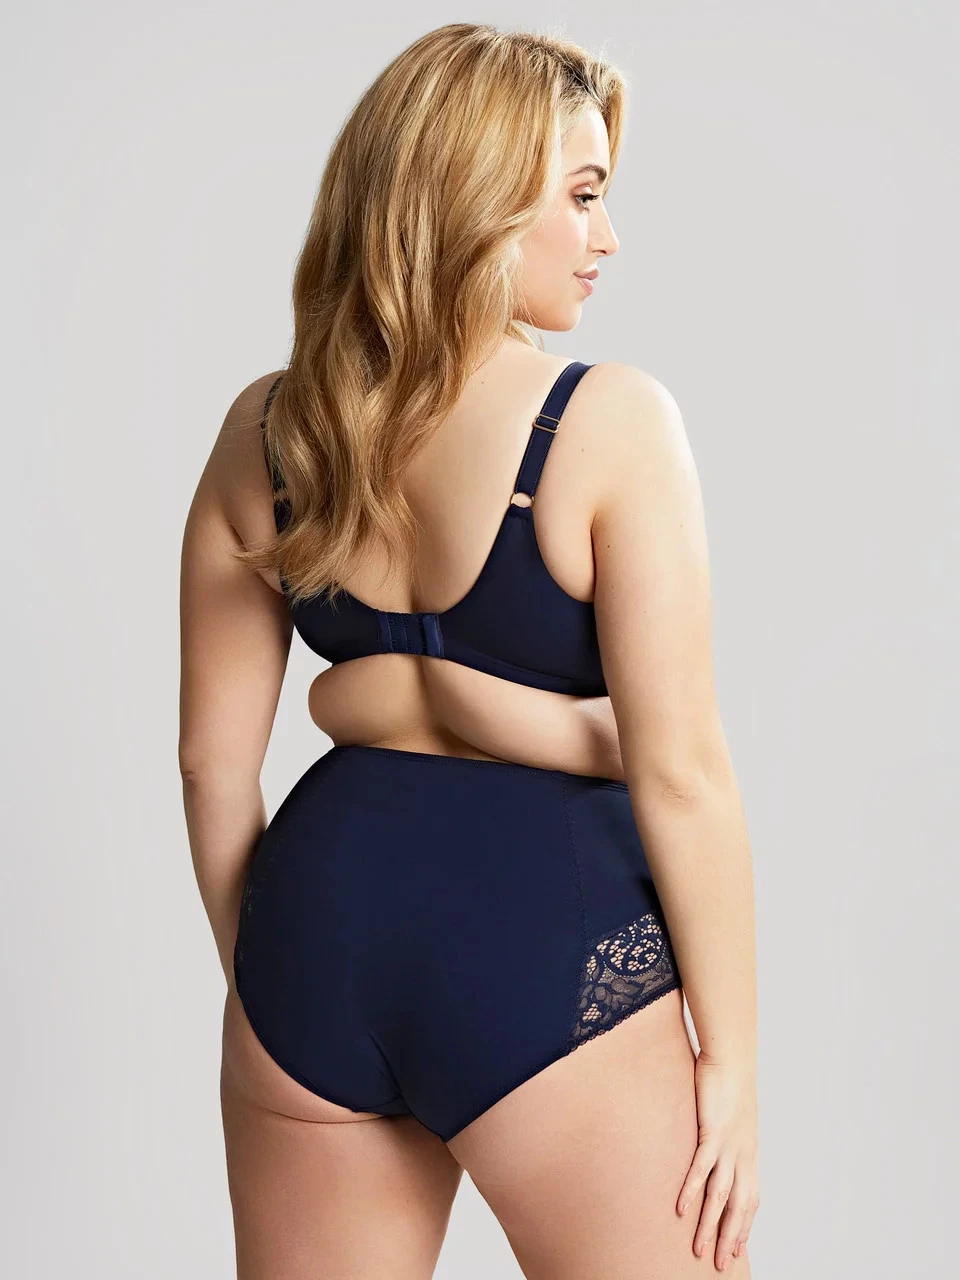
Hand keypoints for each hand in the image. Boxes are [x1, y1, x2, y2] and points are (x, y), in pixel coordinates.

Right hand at [676, 1053, 759, 1270]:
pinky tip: (683, 1209)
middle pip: (739, 1207)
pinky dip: (692, 1190)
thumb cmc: (729, 1081)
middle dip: (730, 1238)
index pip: (751, 1200)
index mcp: (749, 1153)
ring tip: (700, 1250)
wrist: (732, 1055)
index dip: (744, 1226)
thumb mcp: (732, 1115)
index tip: (738, 1249)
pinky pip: (702, 1167)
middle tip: (720, 1265)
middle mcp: (744, 1155)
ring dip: (710, 1225)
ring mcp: (730, 1145)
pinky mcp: (714, 1131)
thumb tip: (715, 1143)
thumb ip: (725, 1134)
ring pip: (721, 1195)